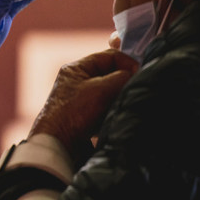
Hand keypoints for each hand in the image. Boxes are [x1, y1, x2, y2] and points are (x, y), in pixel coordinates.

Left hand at [30, 49, 137, 166]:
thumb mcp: (102, 89)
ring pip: (111, 91)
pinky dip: (114, 109)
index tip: (140, 76)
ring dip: (119, 97)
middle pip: (111, 73)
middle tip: (133, 91)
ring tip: (123, 105)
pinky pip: (107, 106)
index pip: (110, 56)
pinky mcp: (85, 114)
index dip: (128, 63)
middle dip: (124, 81)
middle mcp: (78, 80)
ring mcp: (81, 98)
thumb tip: (135, 76)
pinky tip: (116, 116)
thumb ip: (122, 77)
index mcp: (77, 68)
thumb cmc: (75, 112)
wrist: (59, 144)